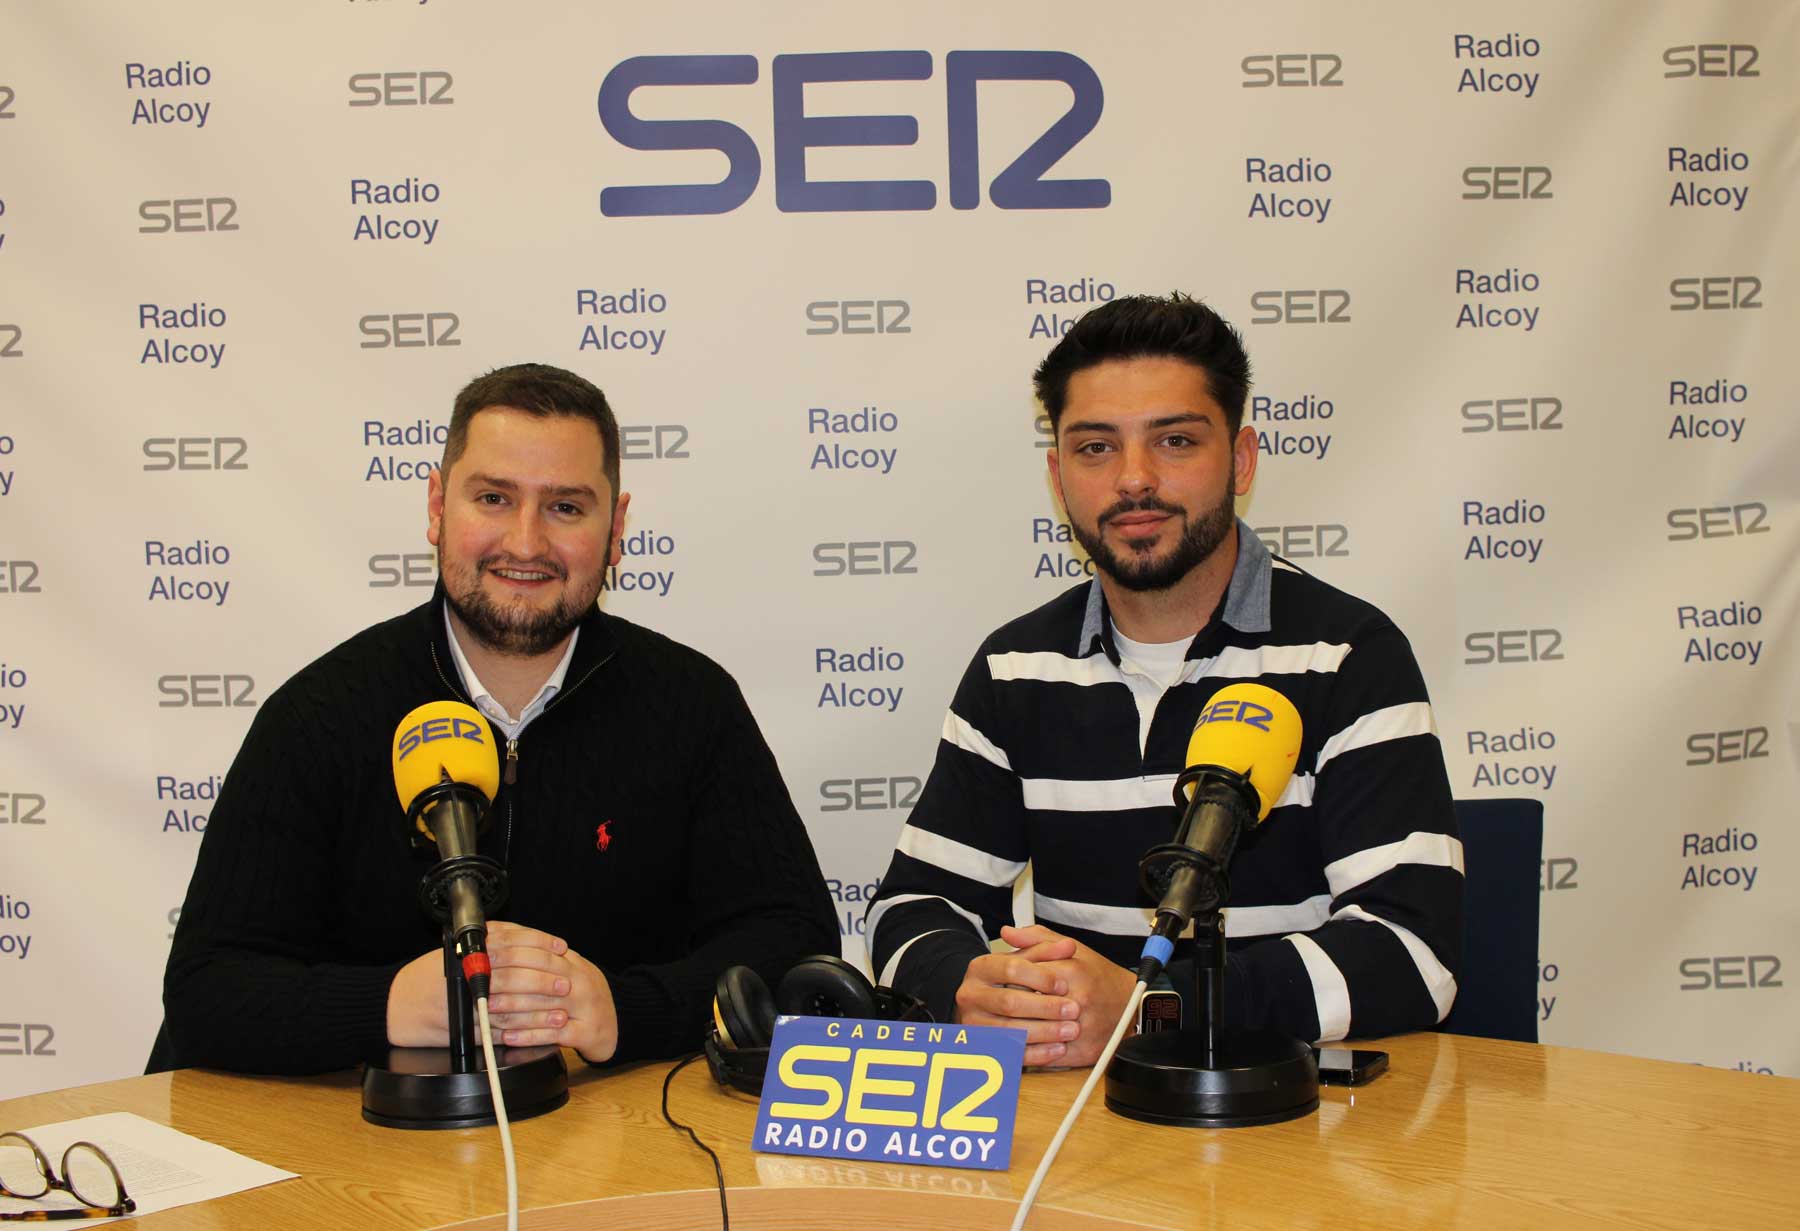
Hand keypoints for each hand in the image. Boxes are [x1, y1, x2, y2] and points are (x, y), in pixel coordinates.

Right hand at [384, 921, 620, 1062]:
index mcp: (466, 951)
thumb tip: (528, 938)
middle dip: (545, 978)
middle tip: (567, 981)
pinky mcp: (466, 1029)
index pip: (511, 941)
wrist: (394, 1006)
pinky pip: (500, 1030)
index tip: (560, 947)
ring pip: (511, 1004)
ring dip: (540, 1008)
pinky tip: (540, 1031)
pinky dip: (523, 1030)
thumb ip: (489, 943)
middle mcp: (467, 975)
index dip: (539, 943)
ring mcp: (467, 1003)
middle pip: (515, 973)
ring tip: (562, 1010)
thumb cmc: (426, 976)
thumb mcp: (455, 949)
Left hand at [483, 921, 619, 1062]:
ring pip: (543, 1006)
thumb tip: (500, 932)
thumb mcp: (567, 966)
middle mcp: (579, 981)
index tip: (484, 954)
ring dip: (511, 1009)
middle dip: (505, 980)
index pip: (539, 950)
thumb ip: (538, 952)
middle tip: (480, 985)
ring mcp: (584, 1007)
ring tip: (487, 1010)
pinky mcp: (585, 1032)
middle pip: (539, 976)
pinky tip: (509, 1037)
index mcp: (572, 962)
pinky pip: (553, 1034)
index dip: (510, 951)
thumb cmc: (583, 993)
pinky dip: (528, 1037)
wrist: (617, 1021)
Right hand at [953, 925, 1080, 1066]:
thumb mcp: (1024, 960)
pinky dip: (1037, 1053)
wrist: (984, 1007)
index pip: (1010, 969)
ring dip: (1045, 1031)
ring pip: (1011, 1030)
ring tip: (1071, 1030)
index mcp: (980, 968)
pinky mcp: (982, 1048)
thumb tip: (1068, 946)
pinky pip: (1011, 1054)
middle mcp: (971, 995)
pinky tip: (1058, 1049)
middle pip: (1010, 1002)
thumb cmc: (1009, 981)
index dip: (1040, 977)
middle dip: (1046, 1007)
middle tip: (1073, 1009)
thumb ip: (1045, 950)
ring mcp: (974, 1024)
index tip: (1064, 985)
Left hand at [1007, 924, 1138, 1068]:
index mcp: (1071, 971)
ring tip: (1003, 1023)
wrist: (1131, 1007)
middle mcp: (1076, 1000)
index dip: (1005, 980)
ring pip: (1031, 1033)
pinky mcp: (1081, 1052)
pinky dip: (1029, 1052)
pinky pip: (1045, 1056)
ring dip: (1013, 1030)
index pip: (1022, 975)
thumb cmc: (1099, 977)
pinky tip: (1019, 1044)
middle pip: (1024, 1005)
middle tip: (997, 1005)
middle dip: (1006, 1006)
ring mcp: (1079, 1028)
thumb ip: (1037, 939)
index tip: (999, 982)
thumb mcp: (1071, 949)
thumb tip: (1007, 932)